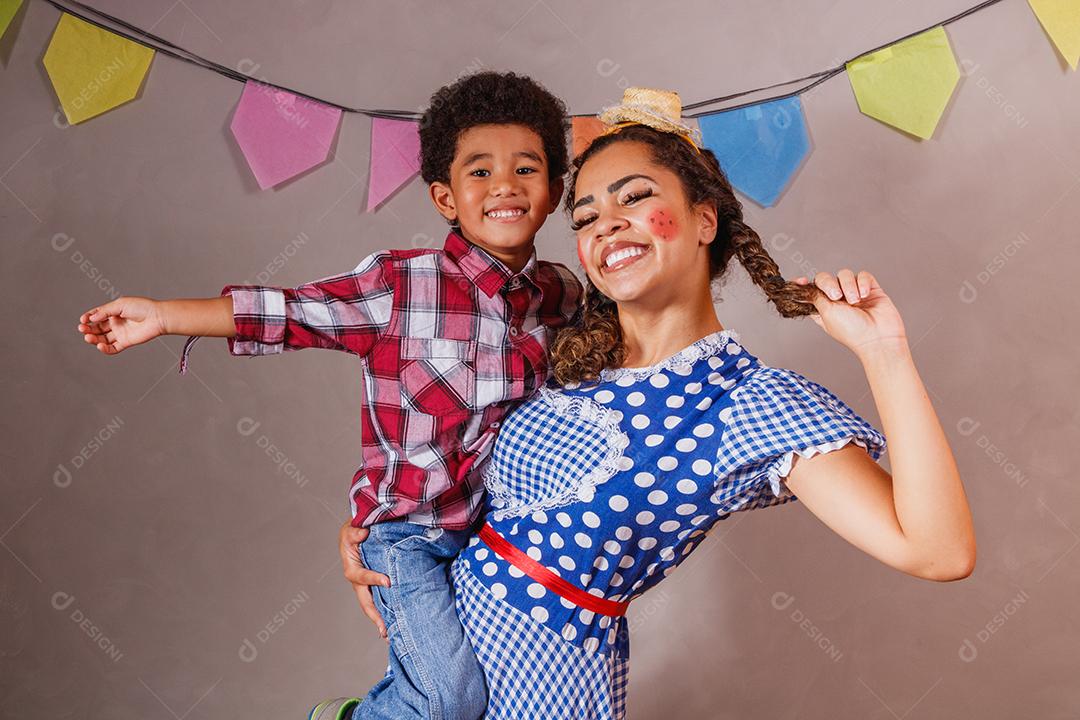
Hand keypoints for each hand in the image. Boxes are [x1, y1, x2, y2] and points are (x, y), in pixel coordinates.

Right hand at [77, 297, 164, 353]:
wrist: (158, 317)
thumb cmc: (142, 307)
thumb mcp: (120, 305)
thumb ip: (105, 311)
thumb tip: (91, 318)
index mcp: (114, 312)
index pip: (97, 315)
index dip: (88, 318)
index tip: (83, 319)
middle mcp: (116, 323)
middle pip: (97, 328)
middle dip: (88, 329)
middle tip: (82, 329)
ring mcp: (120, 333)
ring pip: (102, 339)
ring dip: (93, 339)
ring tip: (88, 337)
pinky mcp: (126, 342)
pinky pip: (113, 348)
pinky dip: (105, 349)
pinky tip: (99, 346)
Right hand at [339, 521, 390, 641]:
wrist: (359, 533)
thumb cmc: (354, 532)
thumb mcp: (351, 529)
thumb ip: (355, 532)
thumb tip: (363, 533)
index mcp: (352, 569)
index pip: (362, 576)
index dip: (374, 579)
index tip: (388, 582)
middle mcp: (358, 582)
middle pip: (366, 602)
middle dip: (376, 616)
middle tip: (385, 630)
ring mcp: (366, 587)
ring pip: (373, 606)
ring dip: (381, 620)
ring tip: (391, 635)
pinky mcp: (374, 587)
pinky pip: (380, 601)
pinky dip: (386, 612)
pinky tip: (396, 623)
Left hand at [793, 270, 907, 358]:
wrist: (878, 337)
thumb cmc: (852, 331)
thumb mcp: (826, 314)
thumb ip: (816, 297)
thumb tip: (808, 287)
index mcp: (824, 308)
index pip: (810, 291)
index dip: (803, 285)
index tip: (801, 281)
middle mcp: (838, 300)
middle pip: (825, 279)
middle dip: (829, 284)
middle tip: (837, 296)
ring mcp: (854, 293)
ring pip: (844, 275)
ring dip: (848, 286)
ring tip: (855, 301)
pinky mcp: (870, 289)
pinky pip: (863, 276)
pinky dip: (863, 283)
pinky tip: (865, 295)